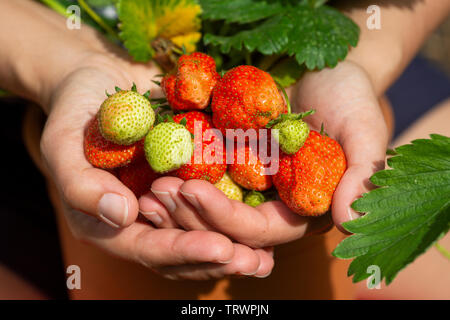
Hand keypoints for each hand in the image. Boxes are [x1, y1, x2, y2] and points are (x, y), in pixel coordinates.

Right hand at [40, 51, 272, 279]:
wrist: (100, 79)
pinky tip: (268, 225)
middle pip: (181, 252)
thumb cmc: (75, 111)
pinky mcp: (188, 179)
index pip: (147, 248)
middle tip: (254, 262)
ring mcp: (168, 202)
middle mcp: (143, 220)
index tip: (220, 248)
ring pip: (202, 234)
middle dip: (218, 258)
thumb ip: (81, 184)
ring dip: (235, 246)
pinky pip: (214, 204)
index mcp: (110, 222)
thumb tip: (122, 216)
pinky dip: (238, 214)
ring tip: (268, 255)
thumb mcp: (63, 144)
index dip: (183, 251)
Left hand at [139, 60, 386, 244]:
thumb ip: (362, 175)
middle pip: (225, 228)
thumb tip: (350, 222)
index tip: (192, 191)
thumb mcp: (362, 129)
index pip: (260, 230)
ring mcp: (246, 187)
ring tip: (148, 190)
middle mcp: (270, 205)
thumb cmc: (349, 96)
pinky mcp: (228, 164)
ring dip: (175, 205)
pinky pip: (197, 178)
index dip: (226, 218)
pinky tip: (151, 172)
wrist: (323, 69)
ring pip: (206, 211)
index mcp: (301, 209)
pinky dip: (175, 178)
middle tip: (158, 194)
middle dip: (191, 216)